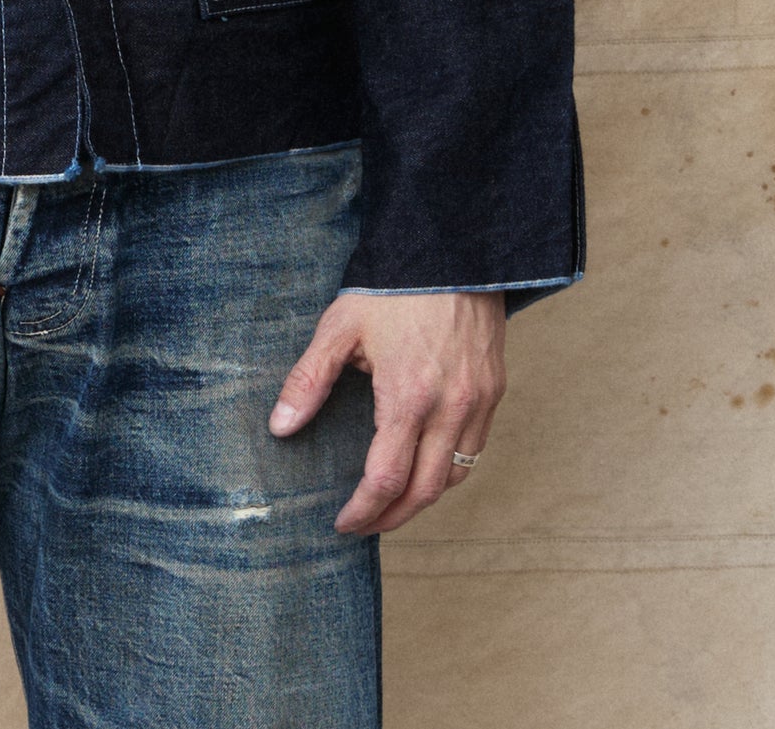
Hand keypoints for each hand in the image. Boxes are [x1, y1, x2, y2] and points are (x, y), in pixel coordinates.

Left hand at [268, 289, 505, 536]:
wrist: (452, 248)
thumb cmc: (392, 286)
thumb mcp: (340, 326)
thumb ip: (309, 379)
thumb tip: (280, 427)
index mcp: (408, 397)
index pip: (385, 479)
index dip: (363, 511)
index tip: (343, 523)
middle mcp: (450, 408)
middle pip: (425, 492)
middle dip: (393, 518)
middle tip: (366, 525)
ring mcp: (478, 402)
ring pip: (455, 475)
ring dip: (423, 497)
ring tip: (393, 500)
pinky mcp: (494, 390)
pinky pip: (475, 448)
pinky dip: (450, 468)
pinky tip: (425, 462)